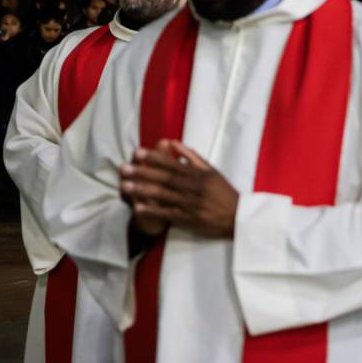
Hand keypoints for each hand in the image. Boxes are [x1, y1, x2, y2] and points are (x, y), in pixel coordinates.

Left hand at [119, 140, 239, 238]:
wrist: (238, 217)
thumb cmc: (224, 192)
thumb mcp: (212, 171)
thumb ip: (193, 157)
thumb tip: (175, 143)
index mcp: (199, 175)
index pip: (173, 164)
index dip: (154, 158)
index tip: (137, 153)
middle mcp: (194, 188)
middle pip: (165, 179)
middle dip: (143, 172)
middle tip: (124, 168)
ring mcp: (191, 204)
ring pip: (164, 195)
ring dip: (143, 190)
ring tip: (125, 186)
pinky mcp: (189, 219)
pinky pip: (168, 214)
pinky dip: (153, 210)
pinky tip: (138, 207)